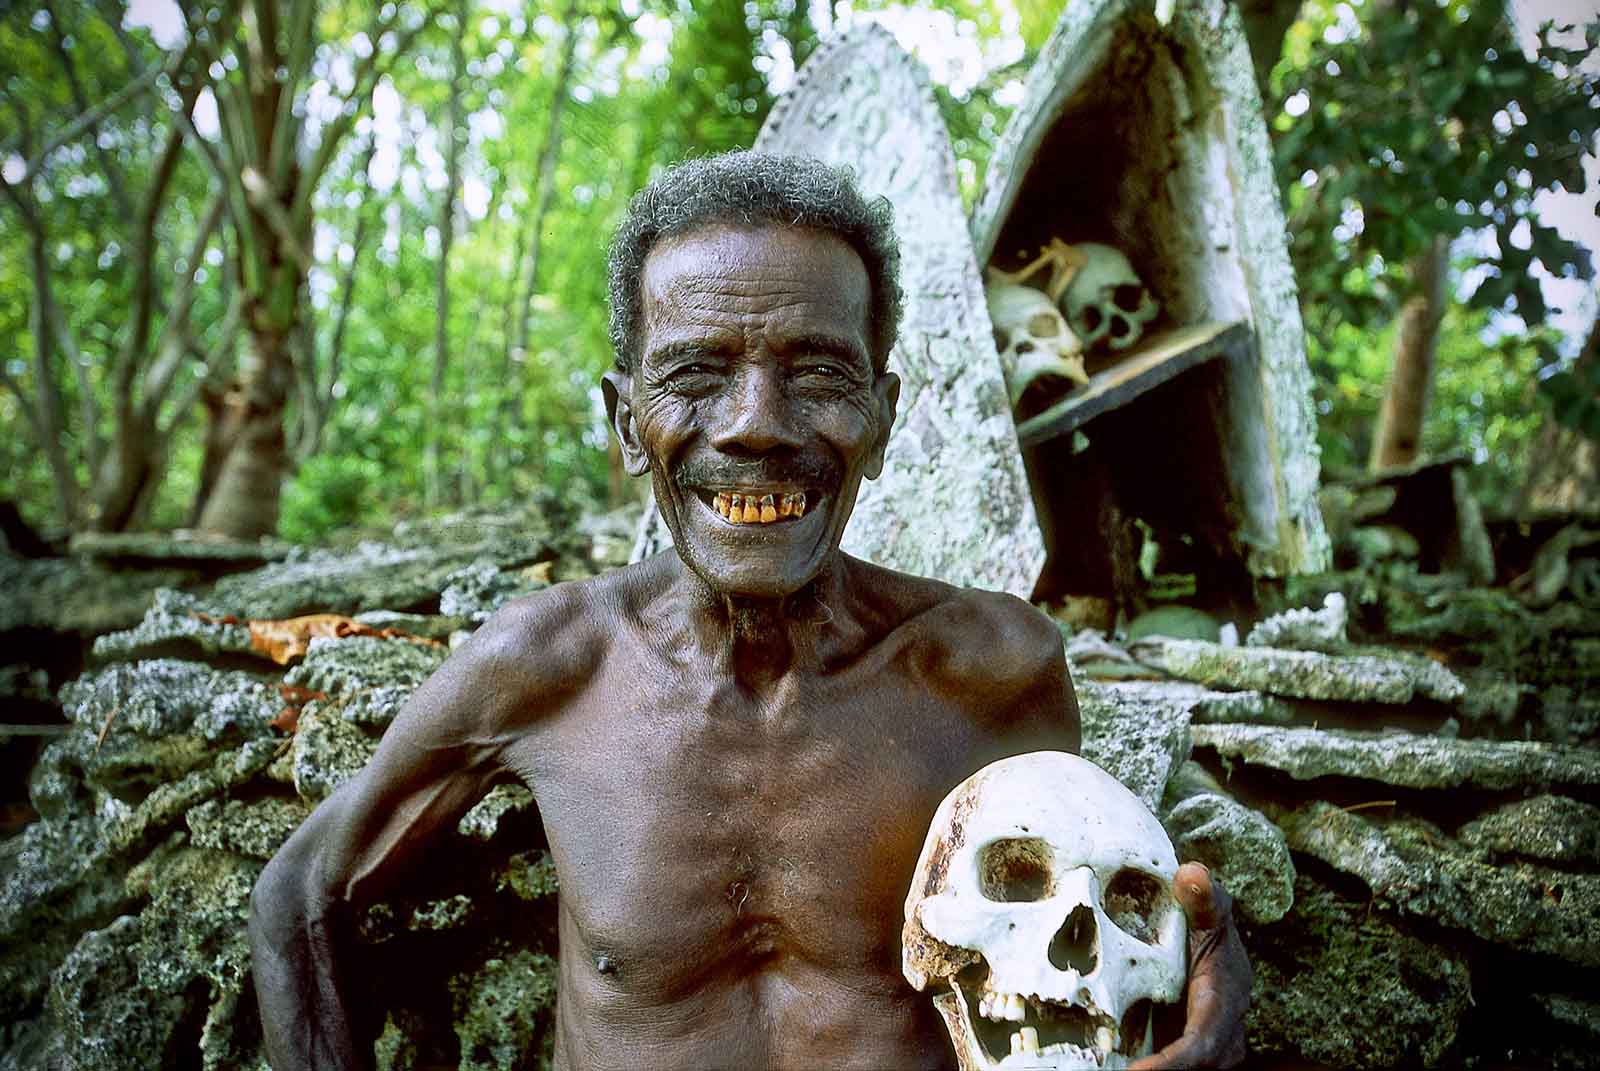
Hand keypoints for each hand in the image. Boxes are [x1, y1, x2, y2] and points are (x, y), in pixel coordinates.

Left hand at [1129, 862, 1250, 1069]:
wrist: (1217, 957)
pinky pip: (1163, 1066)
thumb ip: (1203, 899)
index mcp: (1224, 1007)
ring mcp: (1204, 1053)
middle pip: (1188, 1070)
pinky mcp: (1182, 1055)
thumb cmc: (1210, 933)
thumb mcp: (1209, 915)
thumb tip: (1192, 872)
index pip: (1201, 1047)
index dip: (1170, 1064)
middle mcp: (1220, 1041)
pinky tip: (1099, 1066)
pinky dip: (1137, 1068)